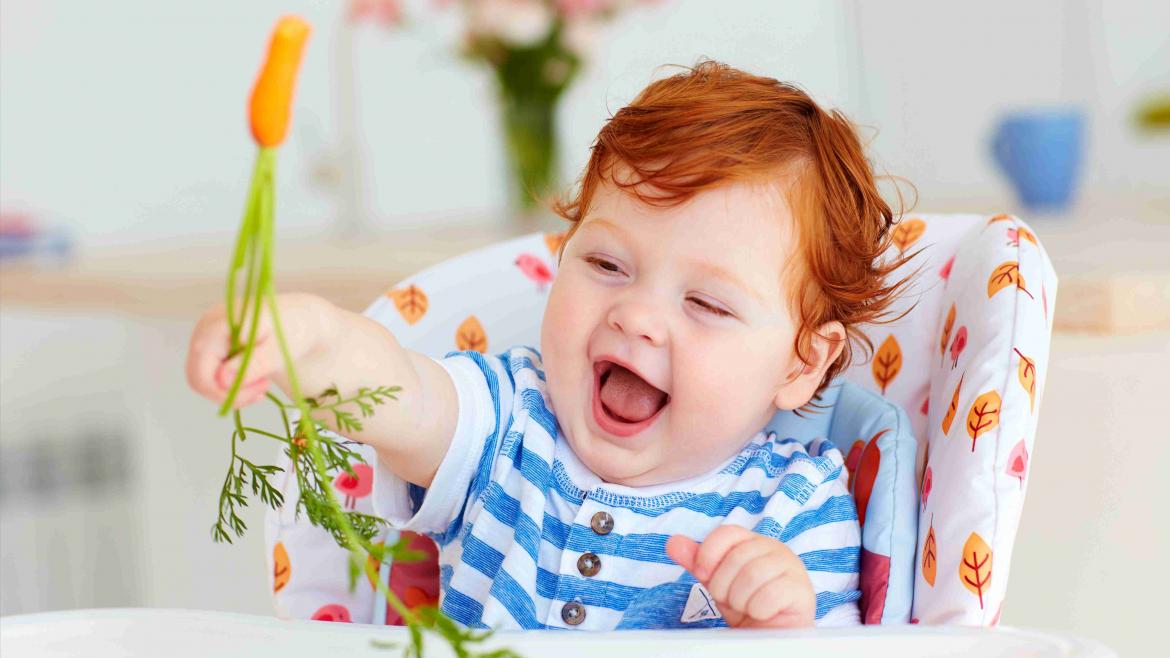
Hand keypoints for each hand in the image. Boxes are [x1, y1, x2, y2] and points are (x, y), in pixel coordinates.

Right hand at [186, 293, 334, 408]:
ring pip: (204, 379)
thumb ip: (253, 364)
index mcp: (219, 323)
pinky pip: (211, 374)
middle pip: (198, 378)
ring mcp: (205, 336)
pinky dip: (231, 383)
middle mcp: (205, 328)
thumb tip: (222, 381)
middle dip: (229, 394)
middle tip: (261, 393)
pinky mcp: (211, 345)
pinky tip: (255, 380)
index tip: (261, 391)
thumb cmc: (295, 330)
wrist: (302, 318)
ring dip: (231, 390)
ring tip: (262, 384)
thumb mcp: (280, 350)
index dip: (225, 392)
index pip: (202, 372)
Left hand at [666, 525, 814, 628]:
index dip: (708, 554)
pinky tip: (763, 613)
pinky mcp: (802, 590)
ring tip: (747, 607)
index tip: (703, 575)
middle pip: (737, 557)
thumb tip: (672, 542)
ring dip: (741, 600)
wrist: (768, 637)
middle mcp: (775, 548)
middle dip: (724, 586)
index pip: (727, 532)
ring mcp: (792, 567)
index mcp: (754, 542)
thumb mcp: (716, 582)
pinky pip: (770, 595)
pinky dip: (758, 610)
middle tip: (732, 600)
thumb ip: (697, 562)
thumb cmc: (745, 606)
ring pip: (752, 575)